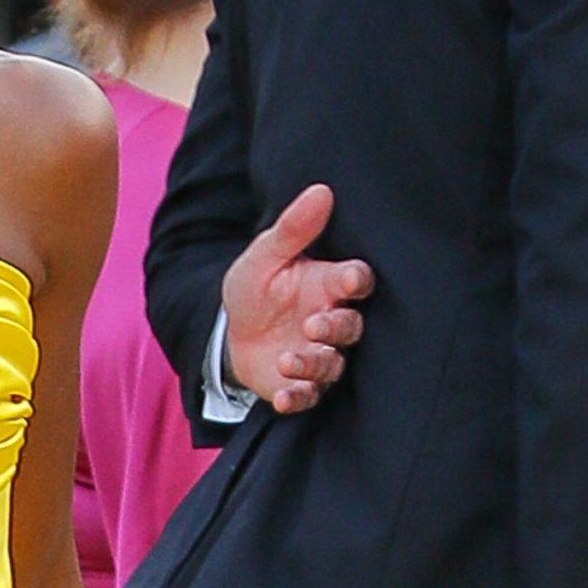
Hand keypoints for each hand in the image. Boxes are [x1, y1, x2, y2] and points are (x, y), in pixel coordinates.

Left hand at [219, 185, 373, 415]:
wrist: (230, 332)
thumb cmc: (256, 288)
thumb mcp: (264, 256)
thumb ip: (292, 229)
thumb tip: (320, 190)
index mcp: (328, 285)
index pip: (356, 281)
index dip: (356, 281)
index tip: (350, 281)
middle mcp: (331, 321)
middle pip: (352, 327)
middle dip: (336, 327)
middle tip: (314, 323)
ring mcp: (318, 354)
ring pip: (333, 363)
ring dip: (314, 363)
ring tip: (288, 358)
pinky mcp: (301, 384)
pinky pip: (308, 396)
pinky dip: (298, 397)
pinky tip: (283, 396)